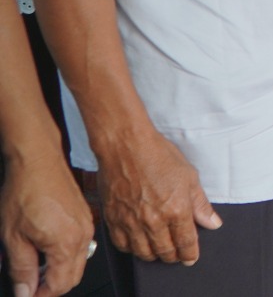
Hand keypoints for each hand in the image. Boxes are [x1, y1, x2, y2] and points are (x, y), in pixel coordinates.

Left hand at [1, 149, 93, 296]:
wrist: (38, 160)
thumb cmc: (26, 190)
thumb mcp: (13, 237)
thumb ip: (21, 269)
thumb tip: (25, 291)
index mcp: (67, 244)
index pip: (59, 285)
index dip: (40, 295)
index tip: (26, 295)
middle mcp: (83, 236)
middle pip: (72, 277)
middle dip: (50, 286)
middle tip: (28, 286)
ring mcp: (87, 226)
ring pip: (77, 263)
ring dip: (57, 271)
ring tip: (34, 267)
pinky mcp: (85, 217)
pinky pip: (80, 246)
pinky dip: (64, 255)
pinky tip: (46, 249)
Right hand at [96, 131, 220, 264]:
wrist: (126, 146)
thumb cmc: (158, 155)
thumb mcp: (189, 177)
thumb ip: (201, 204)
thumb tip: (212, 223)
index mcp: (176, 210)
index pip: (186, 242)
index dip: (190, 253)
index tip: (191, 257)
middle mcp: (153, 221)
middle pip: (165, 251)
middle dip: (174, 256)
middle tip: (177, 254)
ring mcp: (131, 222)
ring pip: (144, 252)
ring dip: (154, 254)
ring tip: (160, 250)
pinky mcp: (113, 219)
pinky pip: (122, 245)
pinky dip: (132, 248)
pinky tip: (138, 243)